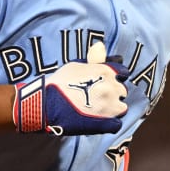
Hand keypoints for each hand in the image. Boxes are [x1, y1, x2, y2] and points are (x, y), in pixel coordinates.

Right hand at [14, 43, 128, 134]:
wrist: (46, 104)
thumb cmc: (59, 83)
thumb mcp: (76, 65)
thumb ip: (93, 59)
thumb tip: (101, 46)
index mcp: (106, 72)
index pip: (123, 73)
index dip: (117, 77)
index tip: (109, 82)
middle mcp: (111, 88)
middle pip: (122, 91)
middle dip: (114, 93)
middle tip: (99, 96)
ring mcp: (109, 107)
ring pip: (122, 107)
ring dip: (114, 108)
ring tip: (99, 109)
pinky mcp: (105, 123)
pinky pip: (117, 124)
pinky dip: (111, 123)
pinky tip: (101, 121)